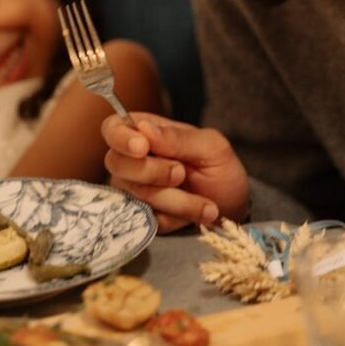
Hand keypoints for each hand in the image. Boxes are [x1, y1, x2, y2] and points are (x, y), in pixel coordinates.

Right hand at [102, 112, 248, 232]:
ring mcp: (133, 190)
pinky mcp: (140, 216)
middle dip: (153, 172)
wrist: (231, 207)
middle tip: (182, 173)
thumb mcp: (211, 147)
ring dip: (177, 200)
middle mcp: (132, 160)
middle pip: (117, 163)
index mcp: (145, 132)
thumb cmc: (220, 169)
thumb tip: (143, 127)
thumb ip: (178, 138)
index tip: (142, 147)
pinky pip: (148, 218)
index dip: (121, 138)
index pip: (113, 128)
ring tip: (206, 202)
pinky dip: (177, 216)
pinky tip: (197, 212)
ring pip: (137, 194)